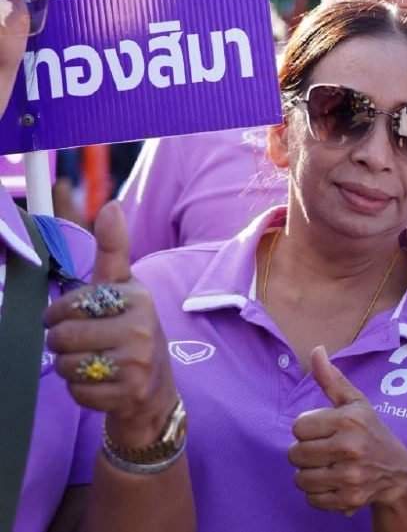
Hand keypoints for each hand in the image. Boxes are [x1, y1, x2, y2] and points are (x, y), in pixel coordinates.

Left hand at [44, 202, 177, 447]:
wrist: (154, 388)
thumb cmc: (130, 329)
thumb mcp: (125, 288)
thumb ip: (113, 249)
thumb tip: (112, 206)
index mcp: (138, 298)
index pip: (72, 304)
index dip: (60, 313)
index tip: (71, 316)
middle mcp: (143, 328)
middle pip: (64, 336)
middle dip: (62, 343)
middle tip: (82, 343)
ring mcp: (138, 362)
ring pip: (67, 366)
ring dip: (70, 368)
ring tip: (93, 363)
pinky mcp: (129, 393)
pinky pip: (78, 392)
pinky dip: (81, 391)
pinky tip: (101, 384)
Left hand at [289, 346, 406, 515]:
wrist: (397, 471)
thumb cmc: (371, 431)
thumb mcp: (355, 403)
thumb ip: (332, 379)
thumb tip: (316, 350)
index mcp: (349, 420)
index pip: (298, 427)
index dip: (306, 429)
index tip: (322, 431)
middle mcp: (350, 447)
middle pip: (295, 454)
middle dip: (304, 453)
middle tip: (323, 451)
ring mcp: (350, 476)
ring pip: (300, 479)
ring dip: (308, 475)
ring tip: (326, 468)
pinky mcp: (349, 499)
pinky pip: (311, 499)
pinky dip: (318, 494)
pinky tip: (333, 483)